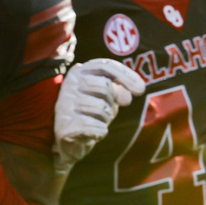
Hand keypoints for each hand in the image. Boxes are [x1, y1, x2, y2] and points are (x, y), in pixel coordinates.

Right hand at [53, 58, 145, 172]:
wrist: (70, 139)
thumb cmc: (91, 111)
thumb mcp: (106, 95)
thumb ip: (118, 89)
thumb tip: (126, 98)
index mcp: (79, 71)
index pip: (106, 65)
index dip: (126, 76)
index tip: (141, 90)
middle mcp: (69, 85)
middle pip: (104, 86)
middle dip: (111, 101)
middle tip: (105, 110)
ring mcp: (64, 105)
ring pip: (100, 108)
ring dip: (105, 118)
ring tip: (96, 120)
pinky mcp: (64, 126)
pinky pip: (96, 127)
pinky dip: (100, 132)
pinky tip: (92, 133)